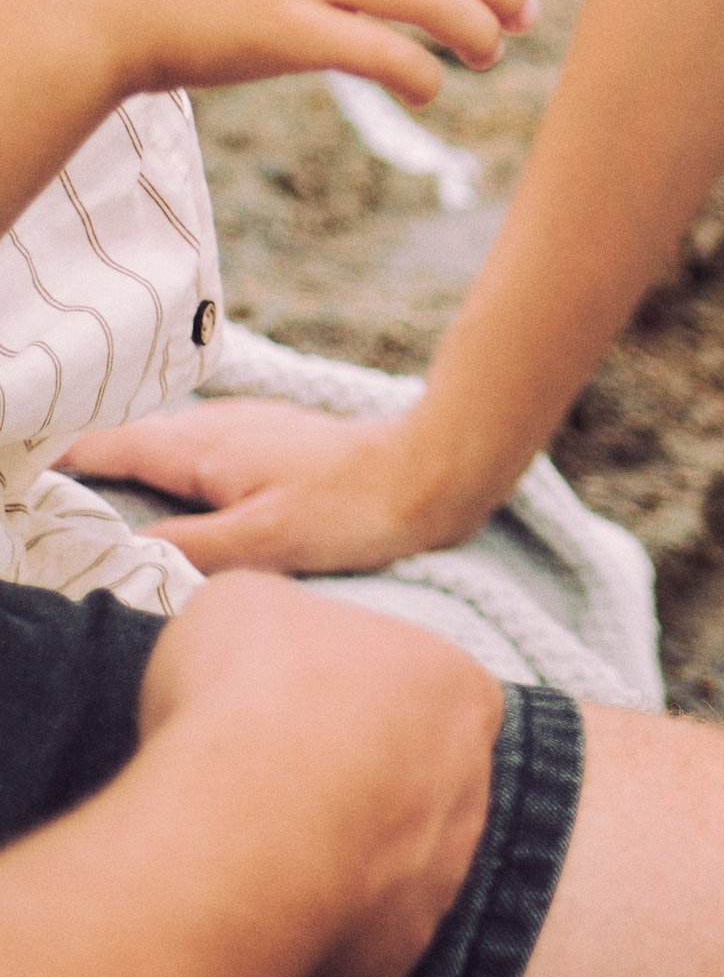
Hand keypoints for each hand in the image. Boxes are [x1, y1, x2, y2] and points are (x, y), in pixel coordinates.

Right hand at [60, 398, 470, 580]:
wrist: (429, 474)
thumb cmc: (350, 511)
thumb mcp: (261, 543)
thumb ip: (187, 546)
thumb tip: (122, 551)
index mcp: (206, 447)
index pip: (113, 445)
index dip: (67, 458)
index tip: (28, 476)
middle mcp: (221, 425)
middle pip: (135, 435)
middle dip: (89, 455)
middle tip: (48, 483)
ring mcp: (250, 426)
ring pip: (170, 436)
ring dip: (131, 454)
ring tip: (94, 481)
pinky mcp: (275, 439)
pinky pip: (201, 443)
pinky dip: (171, 458)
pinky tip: (177, 479)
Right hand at [136, 570, 501, 976]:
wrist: (233, 826)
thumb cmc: (248, 695)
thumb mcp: (245, 603)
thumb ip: (275, 617)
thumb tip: (260, 631)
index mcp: (460, 691)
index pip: (430, 691)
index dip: (359, 700)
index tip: (298, 713)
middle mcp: (471, 794)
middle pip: (418, 787)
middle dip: (356, 788)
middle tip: (272, 789)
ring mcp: (437, 892)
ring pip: (388, 878)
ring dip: (334, 868)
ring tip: (251, 857)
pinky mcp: (386, 974)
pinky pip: (346, 958)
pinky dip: (302, 944)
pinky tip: (246, 921)